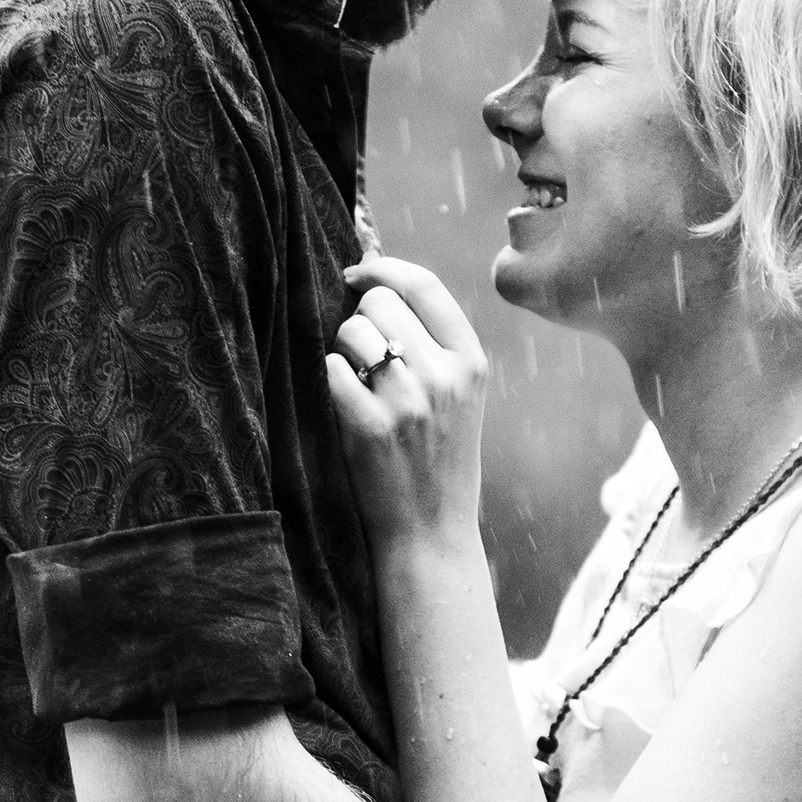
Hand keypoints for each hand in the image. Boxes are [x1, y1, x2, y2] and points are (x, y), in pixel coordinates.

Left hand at [324, 252, 488, 550]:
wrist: (432, 534)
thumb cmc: (439, 461)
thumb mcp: (461, 397)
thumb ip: (434, 345)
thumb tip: (379, 282)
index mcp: (472, 362)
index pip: (425, 285)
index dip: (383, 268)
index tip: (357, 272)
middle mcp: (445, 375)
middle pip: (380, 303)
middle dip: (359, 320)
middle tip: (361, 356)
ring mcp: (409, 401)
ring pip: (350, 333)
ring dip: (342, 351)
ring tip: (356, 386)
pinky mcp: (371, 427)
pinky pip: (331, 370)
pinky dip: (329, 381)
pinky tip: (344, 406)